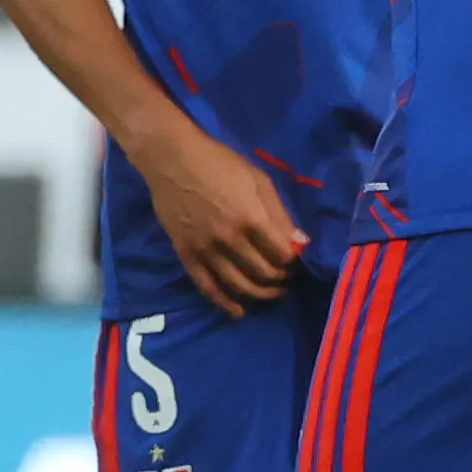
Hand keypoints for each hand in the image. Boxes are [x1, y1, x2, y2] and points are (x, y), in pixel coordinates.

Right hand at [134, 113, 307, 312]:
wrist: (172, 160)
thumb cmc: (220, 164)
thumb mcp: (258, 181)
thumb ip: (279, 214)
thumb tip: (299, 243)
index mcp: (251, 218)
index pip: (282, 256)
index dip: (293, 262)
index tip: (294, 259)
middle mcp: (229, 239)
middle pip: (263, 274)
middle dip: (280, 280)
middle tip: (285, 277)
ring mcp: (206, 250)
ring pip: (239, 286)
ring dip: (260, 295)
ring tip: (270, 292)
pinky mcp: (187, 255)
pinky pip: (207, 287)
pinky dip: (225, 303)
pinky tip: (238, 311)